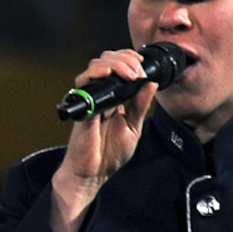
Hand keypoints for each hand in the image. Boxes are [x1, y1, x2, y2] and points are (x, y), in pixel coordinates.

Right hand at [51, 49, 156, 231]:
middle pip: (106, 60)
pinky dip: (96, 75)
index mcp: (114, 97)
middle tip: (138, 69)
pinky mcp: (82, 107)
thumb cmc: (110, 153)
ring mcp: (90, 99)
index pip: (118, 66)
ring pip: (94, 67)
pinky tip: (109, 75)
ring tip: (129, 73)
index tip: (143, 64)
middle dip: (125, 58)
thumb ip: (141, 105)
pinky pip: (83, 85)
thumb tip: (150, 83)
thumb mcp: (133, 126)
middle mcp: (101, 95)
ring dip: (114, 64)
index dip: (130, 59)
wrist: (95, 173)